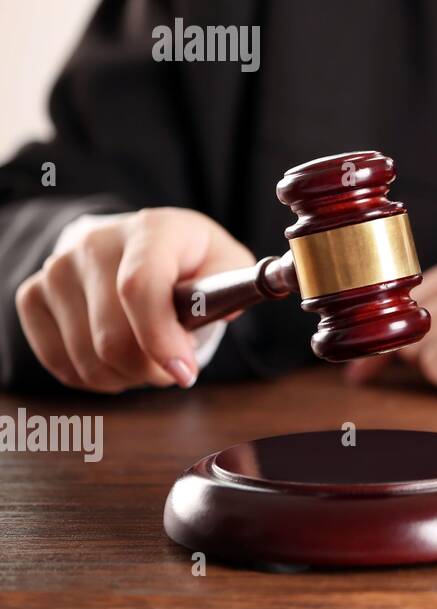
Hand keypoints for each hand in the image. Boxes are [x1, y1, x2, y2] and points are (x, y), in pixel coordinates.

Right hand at [15, 208, 253, 392]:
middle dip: (151, 370)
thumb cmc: (187, 261)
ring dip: (126, 377)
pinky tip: (119, 362)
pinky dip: (96, 378)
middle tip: (175, 369)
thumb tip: (223, 311)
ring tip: (149, 361)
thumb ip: (233, 286)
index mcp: (151, 230)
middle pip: (111, 336)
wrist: (134, 245)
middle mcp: (95, 244)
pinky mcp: (33, 296)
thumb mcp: (224, 263)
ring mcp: (57, 270)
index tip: (184, 372)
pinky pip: (61, 365)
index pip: (139, 287)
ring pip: (86, 359)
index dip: (160, 340)